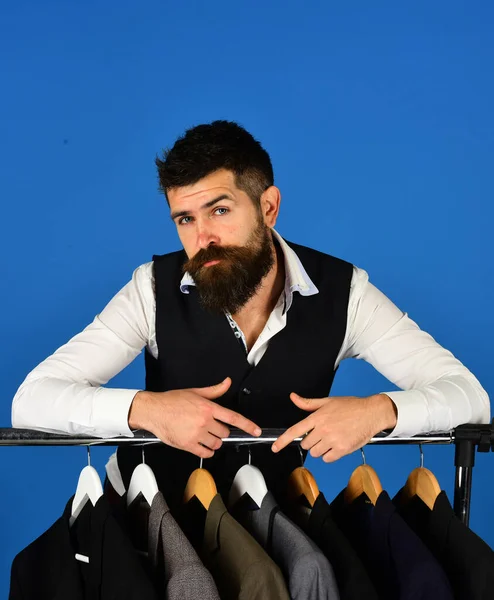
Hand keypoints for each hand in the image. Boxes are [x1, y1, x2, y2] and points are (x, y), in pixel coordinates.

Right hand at [129, 377, 261, 458]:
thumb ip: (215, 390)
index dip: (247, 425)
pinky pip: (206, 453)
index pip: (233, 418)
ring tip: (204, 435)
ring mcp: (196, 434)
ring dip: (214, 441)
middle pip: (225, 432)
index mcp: (208, 408)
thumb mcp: (195, 392)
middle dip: (220, 431)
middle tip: (211, 426)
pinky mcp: (188, 445)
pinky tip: (202, 445)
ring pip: (217, 444)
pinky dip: (207, 451)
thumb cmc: (172, 401)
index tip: (256, 431)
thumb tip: (227, 382)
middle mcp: (204, 421)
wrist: (154, 410)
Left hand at [271, 392, 396, 462]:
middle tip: (322, 433)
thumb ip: (308, 403)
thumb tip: (293, 397)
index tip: (275, 448)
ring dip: (320, 449)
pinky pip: (328, 459)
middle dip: (311, 441)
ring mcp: (333, 440)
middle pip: (306, 444)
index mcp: (318, 417)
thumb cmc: (350, 406)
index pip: (295, 431)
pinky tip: (337, 445)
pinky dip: (330, 455)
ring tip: (331, 438)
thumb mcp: (327, 401)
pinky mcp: (342, 449)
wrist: (371, 413)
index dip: (282, 440)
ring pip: (316, 453)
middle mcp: (323, 429)